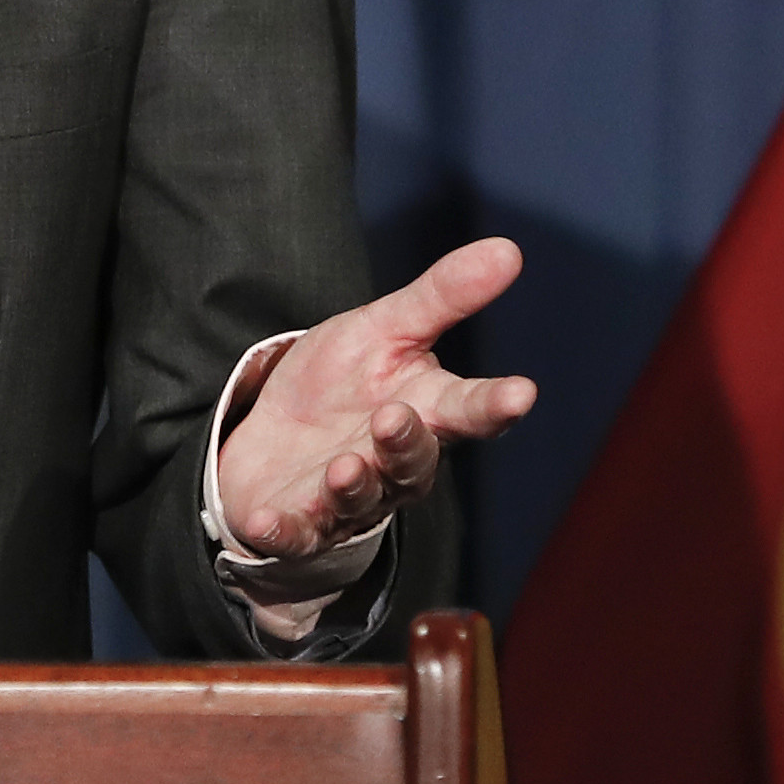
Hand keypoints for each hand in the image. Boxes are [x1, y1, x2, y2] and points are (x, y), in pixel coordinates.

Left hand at [213, 238, 536, 559]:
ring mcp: (348, 499)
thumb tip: (509, 248)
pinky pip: (294, 535)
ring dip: (354, 485)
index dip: (494, 404)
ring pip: (362, 500)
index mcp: (425, 411)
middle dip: (406, 444)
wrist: (275, 438)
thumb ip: (443, 296)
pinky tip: (261, 521)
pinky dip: (282, 531)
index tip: (521, 393)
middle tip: (394, 416)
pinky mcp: (301, 524)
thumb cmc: (342, 384)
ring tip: (343, 466)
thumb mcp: (385, 328)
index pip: (469, 410)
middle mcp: (394, 463)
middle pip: (414, 463)